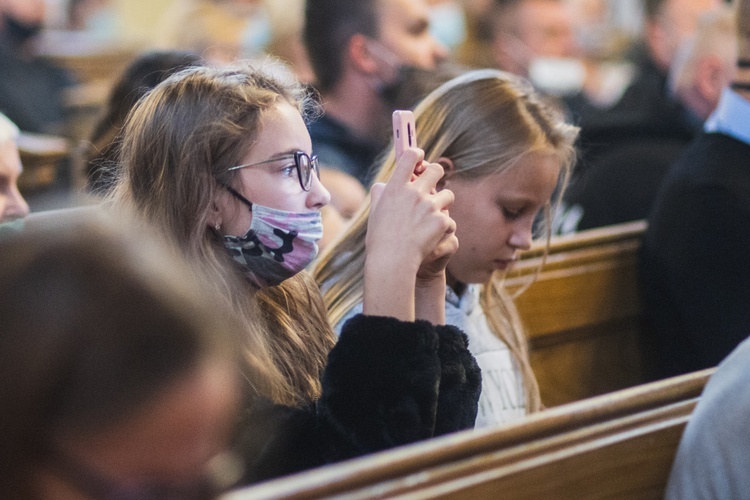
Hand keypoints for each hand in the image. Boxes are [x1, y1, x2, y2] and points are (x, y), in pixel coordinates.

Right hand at [362, 148, 454, 320]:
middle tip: (433, 184)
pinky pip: (449, 219)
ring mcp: (429, 206)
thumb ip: (380, 194)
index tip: (419, 157)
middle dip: (437, 175)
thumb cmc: (380, 240)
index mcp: (395, 188)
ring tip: (434, 217)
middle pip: (436, 170)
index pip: (410, 157)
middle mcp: (414, 193)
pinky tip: (434, 238)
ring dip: (443, 204)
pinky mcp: (441, 221)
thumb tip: (385, 185)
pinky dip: (443, 228)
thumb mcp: (374, 213)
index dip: (417, 154)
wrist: (392, 262)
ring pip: (448, 195)